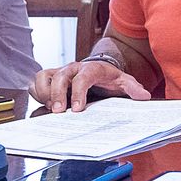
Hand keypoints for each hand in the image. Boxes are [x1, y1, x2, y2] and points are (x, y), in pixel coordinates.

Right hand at [30, 59, 150, 112]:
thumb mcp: (123, 81)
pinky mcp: (50, 77)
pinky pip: (36, 82)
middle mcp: (73, 68)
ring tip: (49, 109)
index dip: (78, 92)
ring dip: (44, 93)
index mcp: (92, 68)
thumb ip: (133, 88)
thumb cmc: (109, 78)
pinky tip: (43, 105)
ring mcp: (60, 71)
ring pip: (44, 76)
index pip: (83, 77)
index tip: (77, 109)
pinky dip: (37, 92)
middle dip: (57, 95)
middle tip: (58, 112)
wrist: (99, 68)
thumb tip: (144, 96)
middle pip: (60, 76)